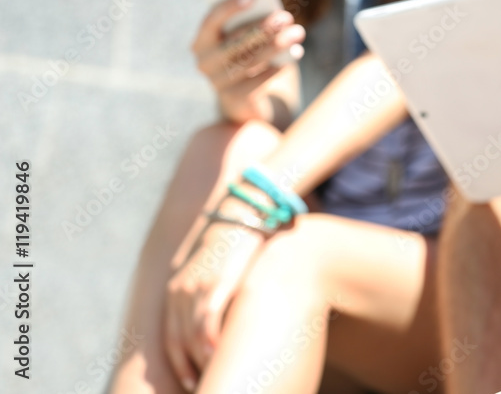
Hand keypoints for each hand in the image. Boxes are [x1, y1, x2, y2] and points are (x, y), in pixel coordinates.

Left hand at [164, 222, 263, 390]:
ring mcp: (194, 288)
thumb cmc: (240, 240)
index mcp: (177, 288)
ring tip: (215, 379)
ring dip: (202, 364)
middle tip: (204, 386)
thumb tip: (224, 315)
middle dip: (189, 369)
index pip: (171, 338)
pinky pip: (206, 326)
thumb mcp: (217, 266)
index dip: (180, 363)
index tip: (193, 380)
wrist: (244, 211)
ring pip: (190, 340)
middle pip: (177, 343)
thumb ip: (213, 290)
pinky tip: (220, 358)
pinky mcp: (214, 285)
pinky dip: (210, 346)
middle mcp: (179, 291)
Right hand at [191, 0, 304, 121]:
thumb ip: (252, 24)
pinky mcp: (233, 100)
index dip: (230, 8)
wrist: (245, 98)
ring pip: (250, 61)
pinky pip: (257, 82)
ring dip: (277, 45)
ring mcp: (217, 83)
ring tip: (297, 33)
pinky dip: (276, 67)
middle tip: (286, 17)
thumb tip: (274, 12)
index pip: (211, 21)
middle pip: (235, 41)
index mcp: (201, 42)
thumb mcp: (246, 39)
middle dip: (263, 27)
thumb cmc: (247, 56)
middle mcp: (204, 62)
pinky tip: (294, 54)